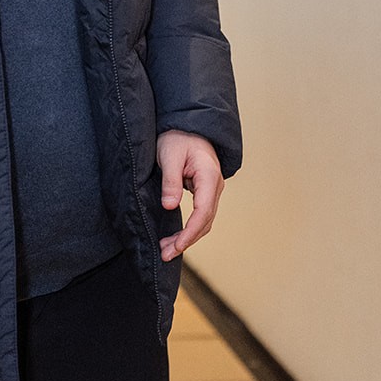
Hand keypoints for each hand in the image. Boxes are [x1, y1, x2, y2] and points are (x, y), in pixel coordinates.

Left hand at [157, 130, 223, 262]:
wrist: (186, 126)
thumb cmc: (178, 137)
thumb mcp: (169, 155)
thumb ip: (171, 181)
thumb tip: (170, 205)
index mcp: (209, 176)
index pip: (203, 211)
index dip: (190, 231)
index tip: (177, 246)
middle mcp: (215, 185)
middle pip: (205, 221)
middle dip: (187, 240)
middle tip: (165, 254)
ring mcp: (212, 189)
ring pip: (204, 221)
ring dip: (187, 237)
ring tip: (166, 250)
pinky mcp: (204, 192)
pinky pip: (200, 215)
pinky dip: (188, 229)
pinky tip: (175, 238)